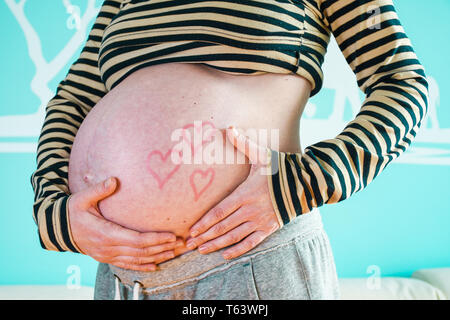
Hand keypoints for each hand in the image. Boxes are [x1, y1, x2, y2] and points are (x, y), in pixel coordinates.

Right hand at [68, 177, 183, 271]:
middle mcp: (108, 248)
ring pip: (136, 260)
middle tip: (181, 243)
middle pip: (141, 251)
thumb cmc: (73, 211)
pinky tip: (155, 266)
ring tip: (174, 253)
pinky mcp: (107, 258)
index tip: (171, 236)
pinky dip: (142, 266)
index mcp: (106, 233)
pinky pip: (127, 265)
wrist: (58, 229)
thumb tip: (113, 180)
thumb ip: (99, 190)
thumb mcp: (82, 198)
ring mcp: (107, 255)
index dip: (155, 239)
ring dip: (156, 257)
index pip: (136, 240)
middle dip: (162, 248)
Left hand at [186, 127, 279, 259]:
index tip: (192, 231)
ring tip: (201, 250)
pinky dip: (238, 250)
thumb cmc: (280, 169)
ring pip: (234, 237)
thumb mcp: (261, 154)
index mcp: (245, 193)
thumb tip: (229, 127)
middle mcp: (251, 210)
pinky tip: (226, 255)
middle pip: (223, 227)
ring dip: (216, 245)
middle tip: (189, 245)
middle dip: (205, 236)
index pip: (219, 212)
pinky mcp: (269, 229)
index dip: (204, 223)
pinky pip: (251, 242)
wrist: (306, 184)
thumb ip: (243, 143)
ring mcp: (260, 221)